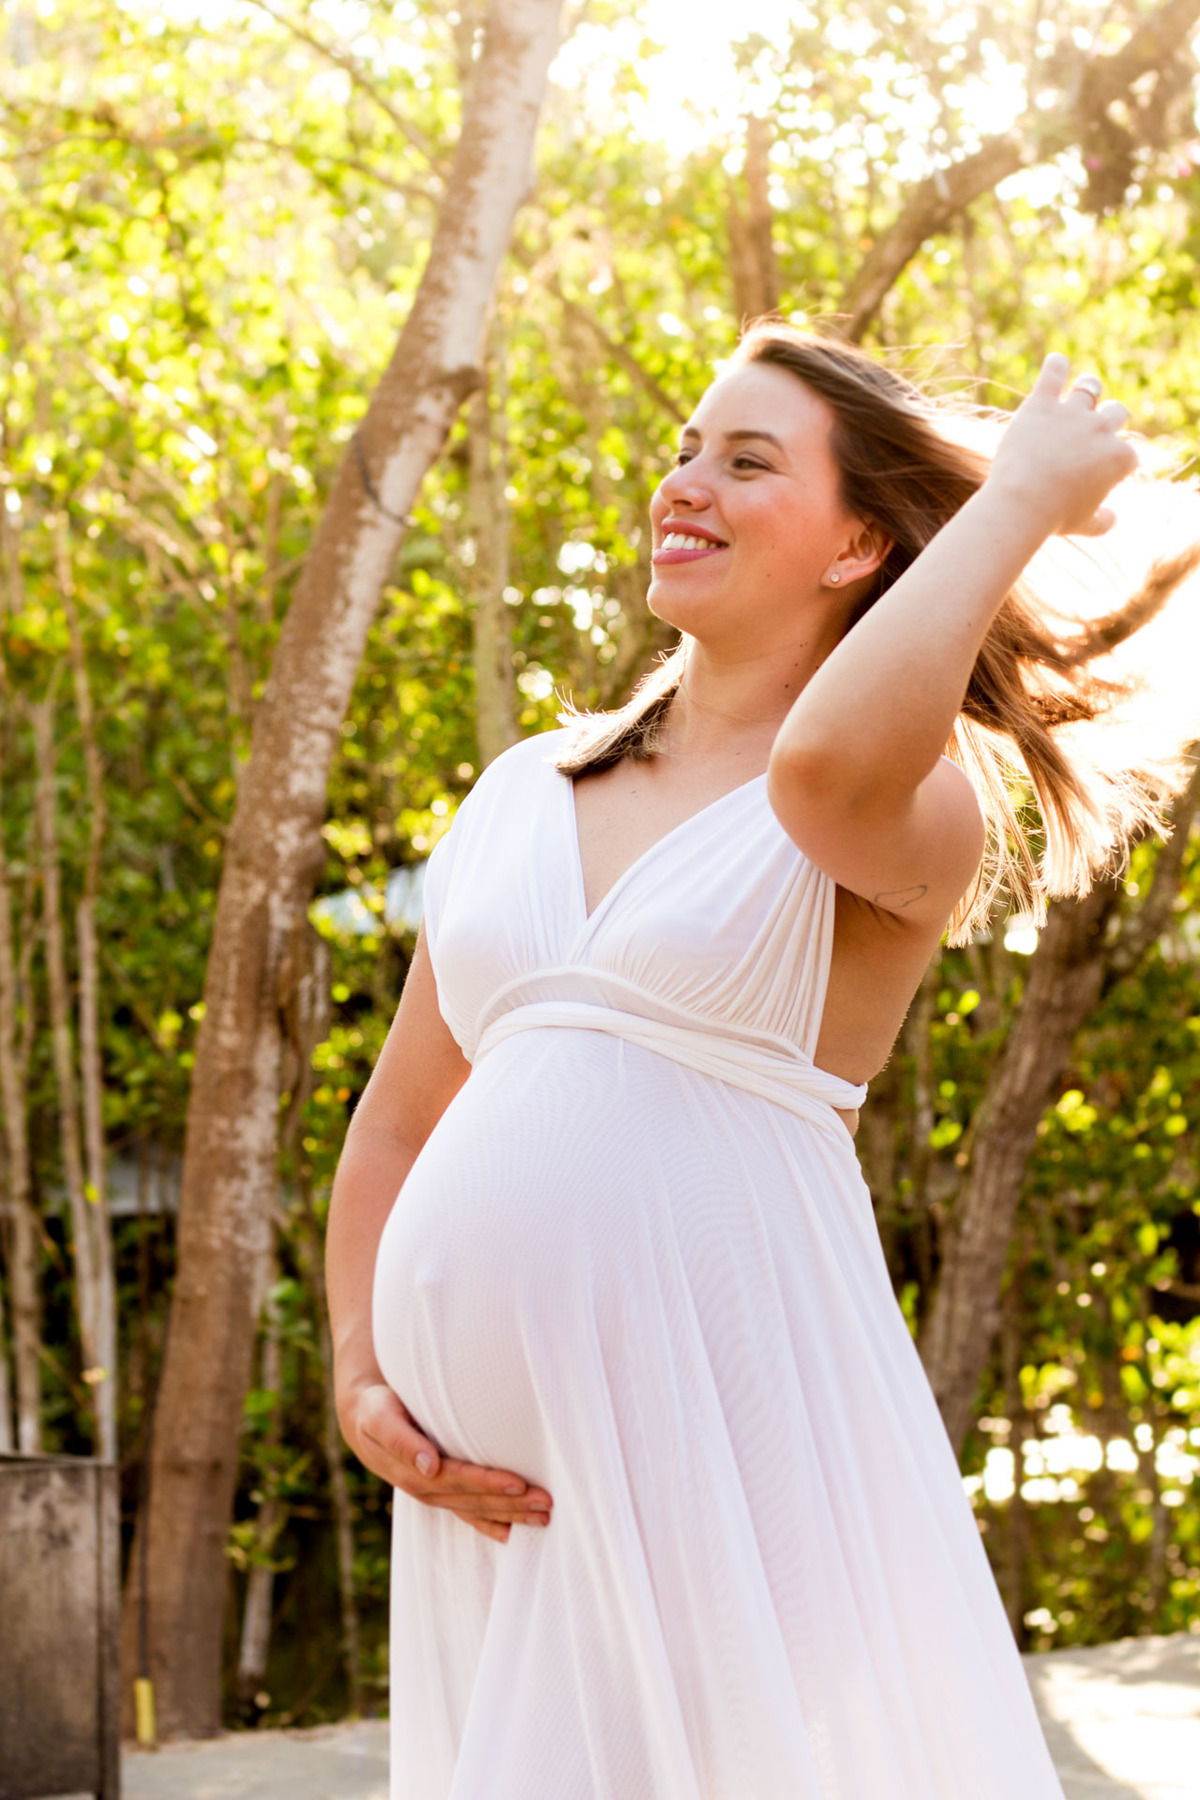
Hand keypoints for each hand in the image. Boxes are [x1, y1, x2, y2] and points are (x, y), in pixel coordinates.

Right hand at [340, 1381, 552, 1544]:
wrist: (363, 1417)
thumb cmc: (376, 1409)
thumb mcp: (380, 1417)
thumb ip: (402, 1441)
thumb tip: (429, 1466)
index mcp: (414, 1472)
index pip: (459, 1480)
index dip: (489, 1483)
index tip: (520, 1483)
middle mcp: (427, 1489)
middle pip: (475, 1500)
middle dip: (511, 1503)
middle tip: (546, 1502)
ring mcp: (434, 1494)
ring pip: (477, 1509)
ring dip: (510, 1514)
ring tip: (543, 1515)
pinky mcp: (440, 1491)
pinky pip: (468, 1513)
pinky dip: (490, 1524)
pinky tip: (513, 1532)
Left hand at [986, 353, 1137, 538]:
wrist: (1021, 502)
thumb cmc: (1053, 517)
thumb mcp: (1084, 525)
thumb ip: (1103, 521)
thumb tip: (1111, 518)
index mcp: (1120, 457)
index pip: (1127, 453)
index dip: (1115, 461)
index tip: (1100, 471)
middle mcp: (1102, 429)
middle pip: (1116, 412)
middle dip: (1109, 418)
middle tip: (1095, 425)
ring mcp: (1073, 413)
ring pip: (1089, 388)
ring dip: (1089, 388)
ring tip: (1084, 389)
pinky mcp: (1042, 403)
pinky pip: (1053, 373)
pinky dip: (1055, 366)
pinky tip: (1055, 363)